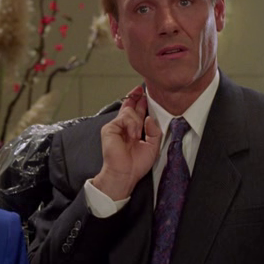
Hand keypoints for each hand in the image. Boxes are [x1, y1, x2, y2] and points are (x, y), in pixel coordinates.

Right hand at [92, 86, 161, 200]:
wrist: (125, 174)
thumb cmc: (136, 164)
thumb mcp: (153, 146)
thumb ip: (154, 131)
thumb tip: (149, 118)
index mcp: (132, 131)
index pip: (135, 112)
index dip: (139, 102)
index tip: (143, 94)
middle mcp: (123, 127)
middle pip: (130, 107)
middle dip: (136, 98)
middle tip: (140, 90)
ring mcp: (115, 127)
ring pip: (129, 112)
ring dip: (137, 122)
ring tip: (137, 136)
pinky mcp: (109, 129)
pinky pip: (124, 118)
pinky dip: (131, 126)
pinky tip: (133, 135)